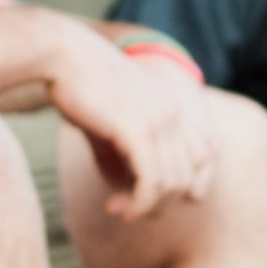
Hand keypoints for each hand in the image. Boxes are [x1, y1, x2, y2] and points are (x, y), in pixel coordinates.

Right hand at [48, 33, 217, 220]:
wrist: (63, 55)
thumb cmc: (80, 90)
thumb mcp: (109, 127)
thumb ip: (124, 159)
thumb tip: (129, 197)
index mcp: (175, 108)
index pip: (204, 159)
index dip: (183, 187)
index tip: (148, 199)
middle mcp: (175, 114)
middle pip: (186, 180)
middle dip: (159, 204)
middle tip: (126, 212)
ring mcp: (161, 121)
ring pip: (171, 186)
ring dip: (145, 208)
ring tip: (119, 212)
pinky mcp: (140, 130)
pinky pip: (152, 183)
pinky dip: (138, 204)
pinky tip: (116, 209)